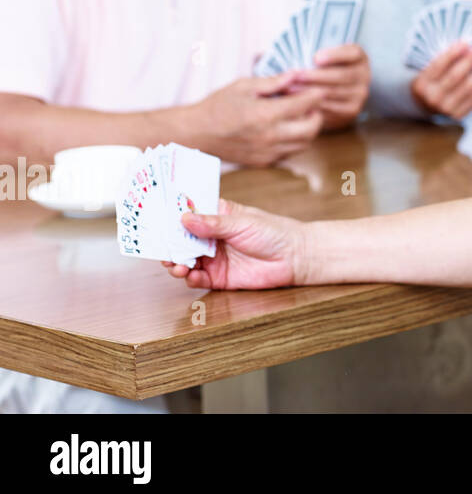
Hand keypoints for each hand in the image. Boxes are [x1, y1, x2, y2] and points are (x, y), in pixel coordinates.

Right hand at [162, 198, 303, 289]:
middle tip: (161, 249)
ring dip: (176, 263)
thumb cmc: (273, 232)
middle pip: (182, 240)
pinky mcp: (218, 277)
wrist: (294, 257)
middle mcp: (211, 237)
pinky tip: (190, 276)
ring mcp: (213, 257)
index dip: (172, 216)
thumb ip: (213, 224)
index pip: (189, 214)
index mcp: (217, 216)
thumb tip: (184, 218)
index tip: (155, 219)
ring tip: (176, 265)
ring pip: (185, 260)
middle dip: (169, 244)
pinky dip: (190, 278)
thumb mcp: (242, 223)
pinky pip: (197, 279)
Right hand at [184, 73, 327, 165]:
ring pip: (304, 144)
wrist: (196, 133)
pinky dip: (295, 141)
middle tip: (311, 104)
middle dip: (317, 114)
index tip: (318, 88)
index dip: (316, 94)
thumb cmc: (218, 105)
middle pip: (312, 129)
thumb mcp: (244, 86)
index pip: (305, 105)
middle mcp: (269, 136)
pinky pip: (290, 152)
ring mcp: (267, 152)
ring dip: (308, 129)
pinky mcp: (263, 162)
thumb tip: (297, 74)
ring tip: (299, 116)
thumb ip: (273, 82)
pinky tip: (286, 128)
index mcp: (265, 114)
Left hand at [287, 44, 369, 128]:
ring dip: (310, 91)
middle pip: (341, 75)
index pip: (353, 53)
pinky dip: (313, 104)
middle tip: (295, 76)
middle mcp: (364, 76)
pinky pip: (330, 108)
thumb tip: (310, 61)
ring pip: (333, 92)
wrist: (338, 91)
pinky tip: (298, 101)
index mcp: (360, 57)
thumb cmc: (328, 69)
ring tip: (291, 88)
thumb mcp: (329, 56)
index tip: (315, 58)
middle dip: (315, 76)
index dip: (335, 55)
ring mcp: (359, 95)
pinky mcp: (351, 111)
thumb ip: (322, 55)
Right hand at [410, 41, 471, 119]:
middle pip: (456, 75)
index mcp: (422, 83)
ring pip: (469, 87)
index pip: (439, 66)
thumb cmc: (431, 82)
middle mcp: (433, 97)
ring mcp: (446, 108)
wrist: (426, 106)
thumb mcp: (429, 70)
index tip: (466, 42)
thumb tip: (469, 46)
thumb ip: (446, 60)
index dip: (453, 54)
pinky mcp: (458, 114)